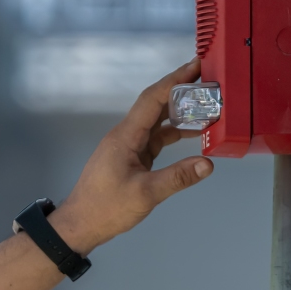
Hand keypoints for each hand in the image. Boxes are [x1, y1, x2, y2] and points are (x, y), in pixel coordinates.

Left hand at [50, 59, 212, 252]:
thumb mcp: (145, 194)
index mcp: (126, 136)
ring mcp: (128, 146)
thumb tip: (208, 164)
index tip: (197, 66)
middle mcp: (126, 135)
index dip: (175, 80)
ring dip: (181, 114)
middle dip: (182, 91)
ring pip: (157, 122)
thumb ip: (178, 177)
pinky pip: (156, 138)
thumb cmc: (106, 208)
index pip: (153, 99)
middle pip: (156, 105)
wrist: (80, 224)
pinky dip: (174, 133)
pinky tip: (194, 134)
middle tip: (210, 82)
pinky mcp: (131, 158)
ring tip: (209, 107)